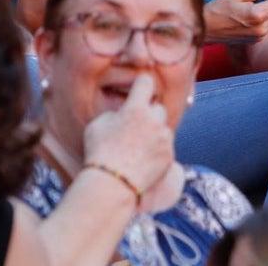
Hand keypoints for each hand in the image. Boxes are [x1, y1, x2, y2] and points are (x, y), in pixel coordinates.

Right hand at [82, 74, 173, 197]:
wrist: (112, 184)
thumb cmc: (99, 153)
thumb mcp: (98, 124)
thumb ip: (115, 113)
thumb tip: (123, 113)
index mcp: (136, 109)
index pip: (146, 82)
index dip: (143, 83)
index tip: (141, 86)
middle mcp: (154, 121)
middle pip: (158, 107)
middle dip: (149, 114)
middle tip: (137, 125)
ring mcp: (164, 139)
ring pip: (163, 128)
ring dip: (155, 133)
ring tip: (139, 147)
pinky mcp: (169, 156)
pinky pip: (166, 147)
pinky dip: (158, 150)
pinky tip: (144, 160)